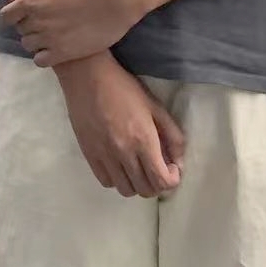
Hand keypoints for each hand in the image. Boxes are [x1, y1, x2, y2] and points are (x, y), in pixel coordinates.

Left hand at [3, 0, 144, 67]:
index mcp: (31, 1)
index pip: (7, 16)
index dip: (15, 15)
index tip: (27, 14)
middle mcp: (36, 21)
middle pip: (20, 30)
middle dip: (29, 25)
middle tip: (47, 21)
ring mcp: (49, 38)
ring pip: (28, 45)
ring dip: (36, 41)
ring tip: (53, 34)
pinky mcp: (63, 53)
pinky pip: (40, 61)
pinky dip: (44, 56)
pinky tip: (56, 48)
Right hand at [56, 52, 185, 196]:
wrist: (87, 76)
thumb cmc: (124, 88)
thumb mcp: (156, 108)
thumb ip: (173, 137)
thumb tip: (178, 162)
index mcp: (144, 140)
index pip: (162, 181)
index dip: (172, 179)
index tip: (171, 166)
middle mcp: (123, 152)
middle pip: (145, 190)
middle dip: (157, 184)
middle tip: (156, 167)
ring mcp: (103, 155)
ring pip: (125, 190)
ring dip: (136, 184)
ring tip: (137, 168)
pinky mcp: (88, 154)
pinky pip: (105, 181)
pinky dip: (117, 179)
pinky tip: (119, 164)